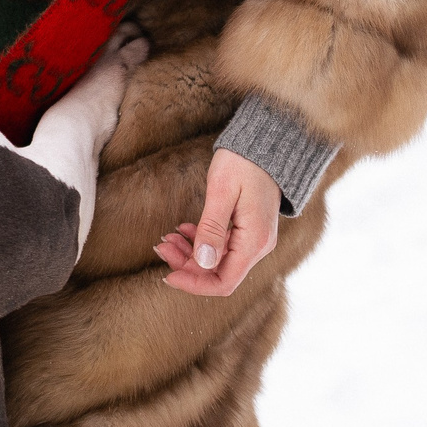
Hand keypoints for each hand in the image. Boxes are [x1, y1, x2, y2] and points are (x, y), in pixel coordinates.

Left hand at [155, 149, 279, 296]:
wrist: (265, 142)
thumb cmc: (243, 162)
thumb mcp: (222, 192)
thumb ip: (212, 228)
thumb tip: (203, 262)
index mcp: (254, 241)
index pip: (224, 282)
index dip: (194, 284)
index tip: (167, 275)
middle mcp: (258, 246)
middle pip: (218, 273)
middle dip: (186, 265)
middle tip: (160, 246)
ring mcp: (254, 239)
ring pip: (218, 260)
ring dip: (190, 253)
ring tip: (167, 237)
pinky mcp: (249, 230)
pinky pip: (223, 246)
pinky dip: (201, 241)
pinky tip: (183, 229)